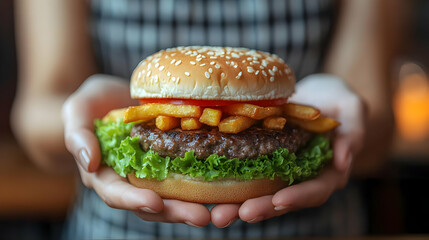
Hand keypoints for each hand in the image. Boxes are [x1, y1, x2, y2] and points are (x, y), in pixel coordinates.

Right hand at [62, 74, 210, 226]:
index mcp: (104, 175)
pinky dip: (201, 186)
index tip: (155, 203)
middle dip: (175, 212)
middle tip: (201, 217)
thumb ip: (78, 135)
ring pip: (171, 198)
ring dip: (193, 206)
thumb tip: (89, 162)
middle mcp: (129, 181)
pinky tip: (223, 187)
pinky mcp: (169, 165)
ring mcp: (151, 175)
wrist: (111, 99)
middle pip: (150, 205)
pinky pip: (184, 179)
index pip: (116, 193)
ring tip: (218, 211)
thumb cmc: (91, 104)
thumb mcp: (78, 111)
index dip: (134, 200)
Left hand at [210, 74, 366, 226]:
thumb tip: (345, 160)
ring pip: (262, 195)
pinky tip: (212, 190)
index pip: (316, 190)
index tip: (278, 200)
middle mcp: (304, 178)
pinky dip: (232, 185)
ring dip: (239, 206)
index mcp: (328, 171)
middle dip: (259, 209)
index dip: (298, 196)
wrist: (316, 95)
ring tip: (217, 214)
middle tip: (232, 215)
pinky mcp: (265, 164)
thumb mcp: (352, 107)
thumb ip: (353, 132)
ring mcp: (283, 173)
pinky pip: (249, 178)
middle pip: (283, 200)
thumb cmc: (337, 100)